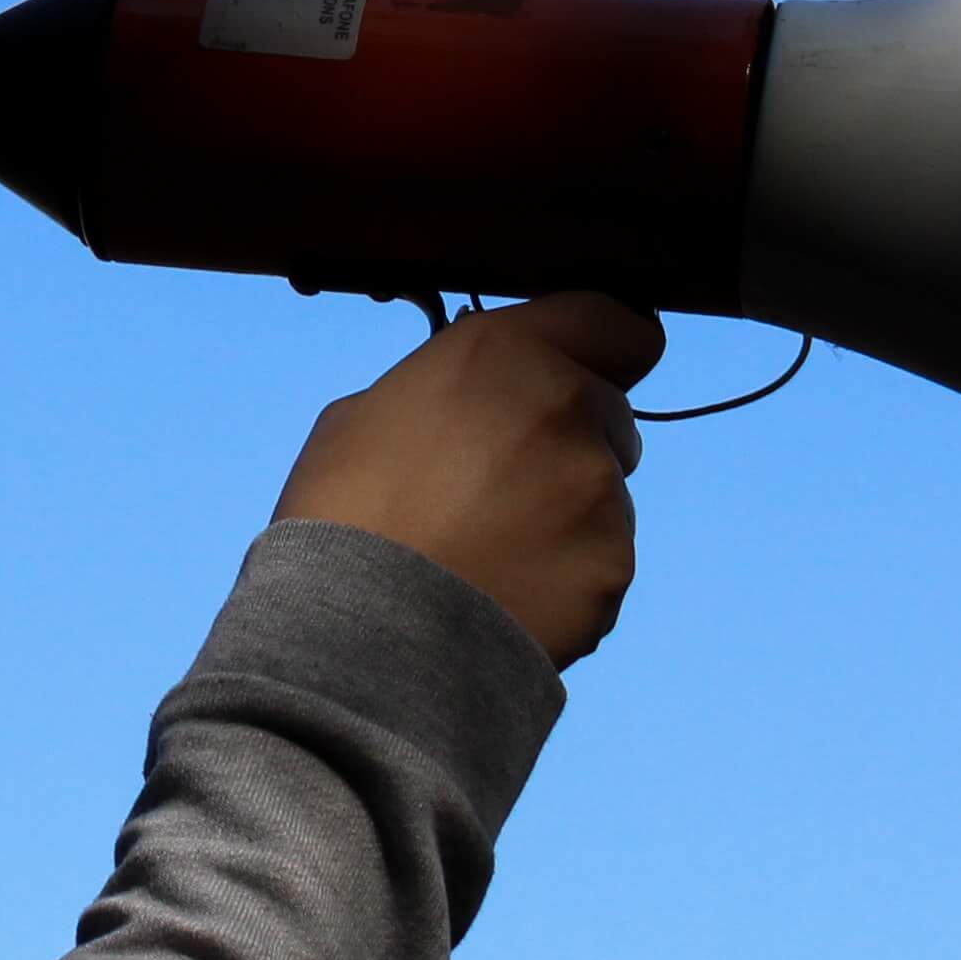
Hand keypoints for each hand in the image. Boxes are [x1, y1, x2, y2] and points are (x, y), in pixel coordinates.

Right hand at [272, 292, 664, 667]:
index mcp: (505, 353)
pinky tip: (504, 594)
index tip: (581, 375)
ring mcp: (598, 490)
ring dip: (566, 516)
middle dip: (572, 443)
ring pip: (606, 494)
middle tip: (501, 490)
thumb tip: (467, 399)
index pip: (618, 323)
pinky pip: (602, 564)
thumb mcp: (364, 414)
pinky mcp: (613, 565)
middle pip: (611, 415)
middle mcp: (566, 407)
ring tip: (489, 556)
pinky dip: (566, 579)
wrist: (359, 636)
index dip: (602, 351)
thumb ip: (445, 389)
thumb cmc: (342, 518)